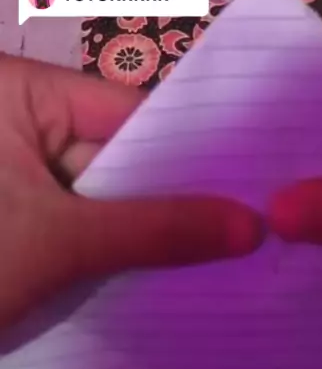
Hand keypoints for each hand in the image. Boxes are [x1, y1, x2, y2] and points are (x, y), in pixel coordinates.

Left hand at [0, 52, 262, 368]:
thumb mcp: (60, 242)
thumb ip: (155, 230)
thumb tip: (250, 228)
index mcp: (15, 92)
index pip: (124, 112)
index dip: (189, 153)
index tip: (251, 187)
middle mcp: (14, 120)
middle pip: (113, 157)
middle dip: (167, 202)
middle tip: (251, 232)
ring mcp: (10, 172)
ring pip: (94, 198)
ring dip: (138, 233)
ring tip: (222, 257)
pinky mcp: (10, 218)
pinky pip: (71, 224)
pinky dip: (104, 250)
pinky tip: (159, 275)